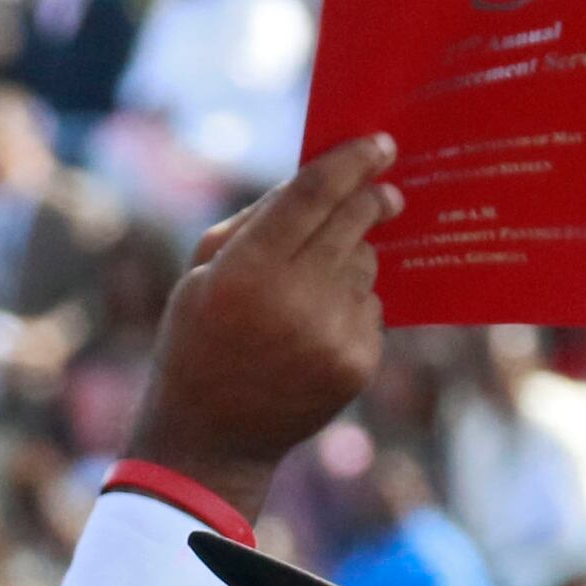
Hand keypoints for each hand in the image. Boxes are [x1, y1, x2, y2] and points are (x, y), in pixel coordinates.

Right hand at [123, 135, 403, 521]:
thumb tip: (322, 177)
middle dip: (372, 199)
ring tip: (311, 293)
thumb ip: (256, 221)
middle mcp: (295, 300)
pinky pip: (372, 309)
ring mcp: (331, 335)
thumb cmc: (199, 342)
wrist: (211, 441)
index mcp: (247, 271)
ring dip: (351, 262)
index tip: (379, 143)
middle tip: (386, 192)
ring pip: (367, 265)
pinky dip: (352, 309)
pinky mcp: (356, 364)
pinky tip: (317, 334)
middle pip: (354, 221)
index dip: (352, 161)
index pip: (315, 193)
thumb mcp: (202, 275)